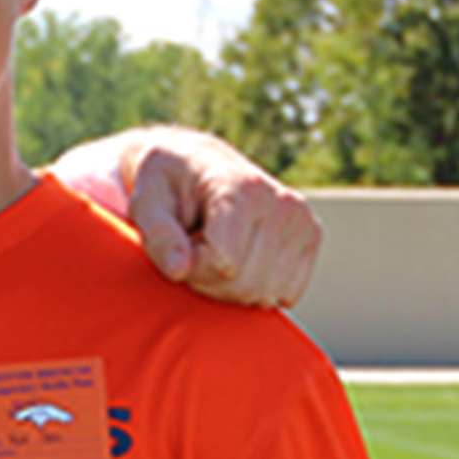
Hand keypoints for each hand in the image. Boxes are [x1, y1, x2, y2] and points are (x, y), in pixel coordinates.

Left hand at [117, 129, 322, 308]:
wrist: (199, 163)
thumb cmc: (167, 186)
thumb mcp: (146, 203)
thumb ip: (158, 236)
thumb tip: (178, 270)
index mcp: (243, 188)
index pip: (224, 263)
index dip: (192, 267)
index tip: (180, 245)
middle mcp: (282, 202)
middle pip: (245, 284)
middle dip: (209, 281)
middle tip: (194, 251)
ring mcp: (302, 220)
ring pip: (265, 295)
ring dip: (230, 287)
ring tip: (216, 251)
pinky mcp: (311, 236)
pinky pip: (285, 294)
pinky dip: (256, 288)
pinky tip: (241, 259)